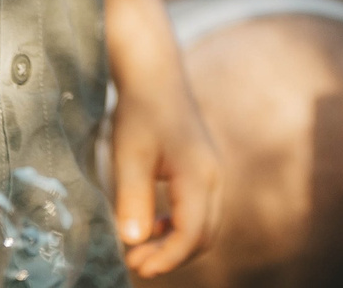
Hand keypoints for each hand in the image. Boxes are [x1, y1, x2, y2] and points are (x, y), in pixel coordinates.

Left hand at [107, 52, 222, 276]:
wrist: (154, 75)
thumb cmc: (140, 112)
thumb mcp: (129, 156)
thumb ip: (132, 200)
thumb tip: (133, 243)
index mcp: (199, 176)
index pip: (191, 235)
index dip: (167, 259)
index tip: (137, 268)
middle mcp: (213, 178)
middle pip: (203, 235)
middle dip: (171, 256)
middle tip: (134, 262)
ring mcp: (212, 173)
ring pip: (203, 225)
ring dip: (175, 243)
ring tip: (139, 249)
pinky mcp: (204, 169)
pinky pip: (199, 210)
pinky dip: (178, 226)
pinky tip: (153, 225)